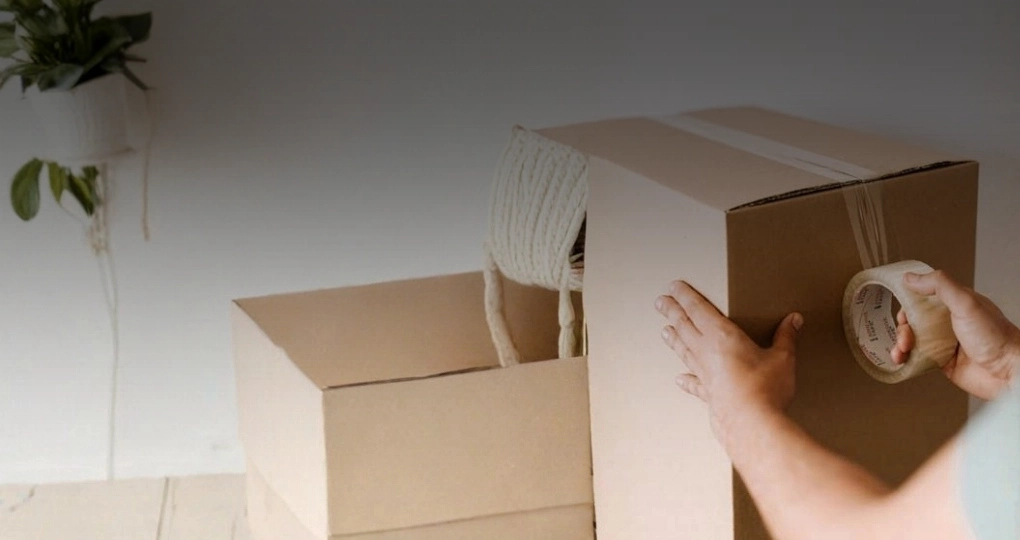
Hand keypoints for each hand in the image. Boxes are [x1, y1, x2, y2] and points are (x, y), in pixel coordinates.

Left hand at [655, 280, 803, 441]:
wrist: (752, 425)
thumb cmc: (765, 389)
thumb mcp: (782, 358)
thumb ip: (786, 337)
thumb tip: (793, 321)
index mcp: (722, 336)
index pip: (698, 309)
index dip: (685, 296)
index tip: (673, 287)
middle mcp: (707, 352)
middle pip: (684, 326)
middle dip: (672, 312)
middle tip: (660, 303)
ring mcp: (704, 374)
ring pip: (684, 351)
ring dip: (674, 339)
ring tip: (665, 331)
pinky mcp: (707, 394)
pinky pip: (693, 383)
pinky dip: (686, 380)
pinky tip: (680, 379)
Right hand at [891, 269, 1018, 399]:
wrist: (1008, 372)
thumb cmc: (995, 338)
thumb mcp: (966, 303)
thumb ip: (940, 285)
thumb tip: (912, 277)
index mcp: (954, 303)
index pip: (922, 295)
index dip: (908, 301)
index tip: (900, 307)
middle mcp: (947, 321)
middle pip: (913, 319)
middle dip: (902, 327)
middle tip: (906, 336)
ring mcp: (943, 341)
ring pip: (911, 338)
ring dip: (900, 344)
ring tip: (902, 351)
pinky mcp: (940, 361)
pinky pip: (915, 357)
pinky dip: (904, 358)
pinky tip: (902, 360)